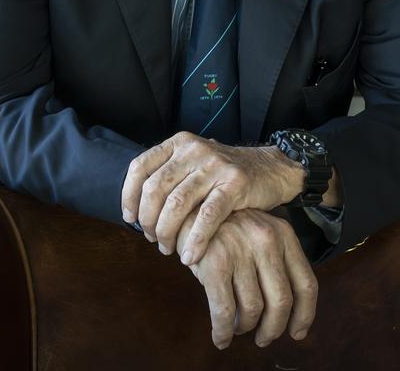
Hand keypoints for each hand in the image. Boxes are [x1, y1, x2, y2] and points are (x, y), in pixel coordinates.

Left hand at [121, 131, 303, 263]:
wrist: (270, 170)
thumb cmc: (224, 175)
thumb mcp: (194, 165)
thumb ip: (168, 178)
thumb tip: (136, 210)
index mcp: (178, 143)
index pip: (140, 167)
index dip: (129, 196)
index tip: (130, 219)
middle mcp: (194, 150)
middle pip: (155, 189)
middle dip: (148, 220)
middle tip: (152, 239)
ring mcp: (215, 165)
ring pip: (177, 204)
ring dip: (167, 233)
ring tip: (168, 249)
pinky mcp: (235, 183)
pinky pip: (207, 216)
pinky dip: (195, 239)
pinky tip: (190, 256)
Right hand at [180, 208, 317, 348]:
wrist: (185, 206)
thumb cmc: (223, 228)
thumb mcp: (257, 234)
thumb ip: (274, 262)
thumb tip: (285, 313)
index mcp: (283, 234)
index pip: (306, 284)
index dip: (304, 315)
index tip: (297, 333)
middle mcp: (266, 240)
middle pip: (282, 301)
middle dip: (273, 328)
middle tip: (264, 338)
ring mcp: (241, 250)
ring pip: (253, 309)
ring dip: (245, 327)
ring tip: (237, 327)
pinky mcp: (215, 263)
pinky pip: (225, 311)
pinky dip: (223, 331)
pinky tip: (221, 338)